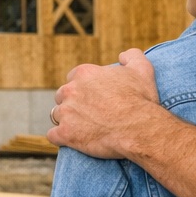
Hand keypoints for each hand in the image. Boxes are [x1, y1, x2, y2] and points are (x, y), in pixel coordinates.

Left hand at [46, 48, 161, 157]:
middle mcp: (71, 90)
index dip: (82, 88)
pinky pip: (53, 135)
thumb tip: (122, 56)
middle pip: (62, 96)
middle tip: (87, 114)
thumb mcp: (142, 70)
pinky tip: (70, 140)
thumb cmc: (140, 100)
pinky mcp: (65, 133)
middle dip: (72, 104)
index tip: (92, 97)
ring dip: (66, 120)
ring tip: (81, 128)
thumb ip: (132, 56)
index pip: (73, 78)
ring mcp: (66, 112)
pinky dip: (60, 138)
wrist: (139, 129)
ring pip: (57, 115)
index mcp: (84, 74)